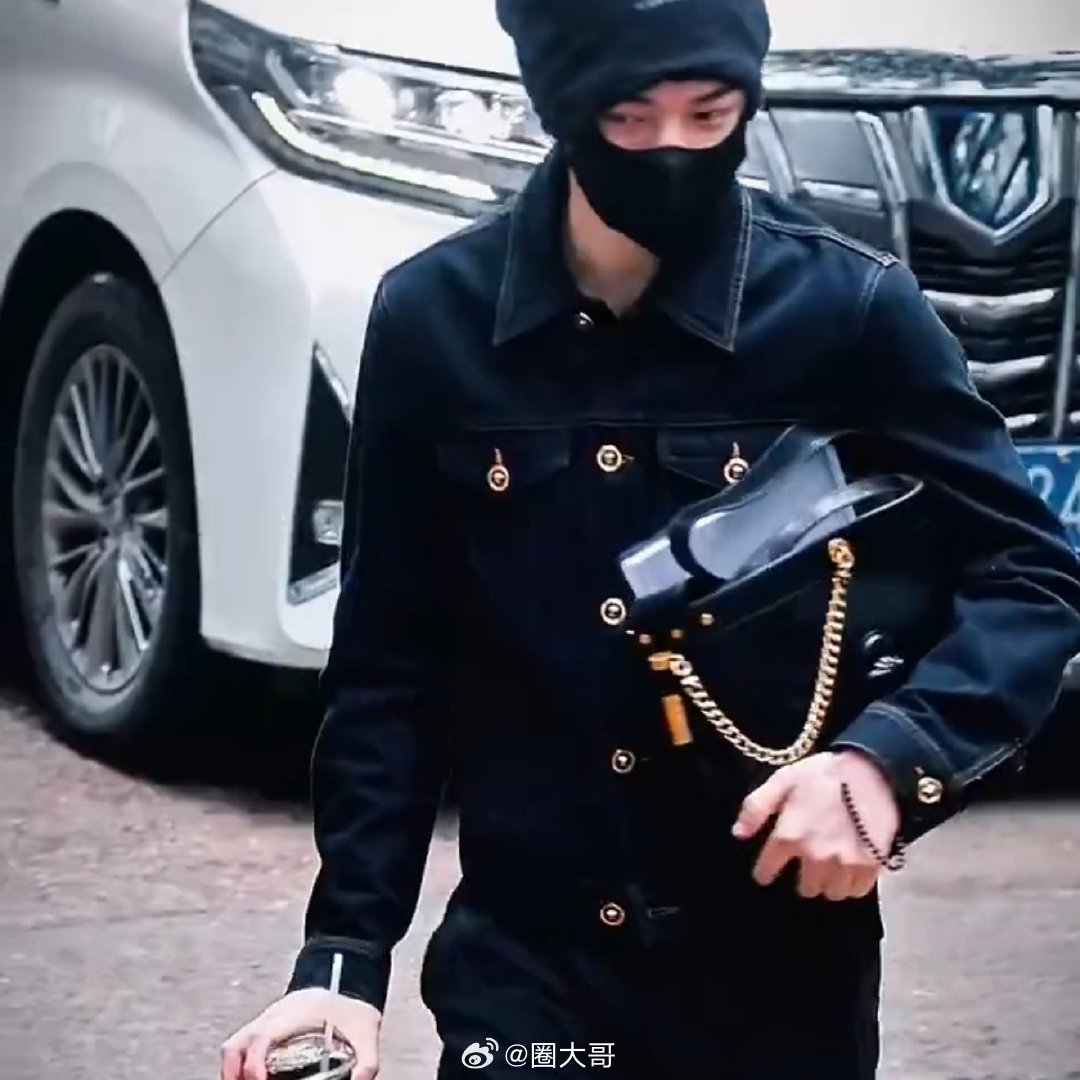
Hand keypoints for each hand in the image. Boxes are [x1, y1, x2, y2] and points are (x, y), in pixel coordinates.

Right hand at [220, 988, 381, 1079]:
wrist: (344, 978)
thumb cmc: (351, 1006)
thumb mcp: (366, 1030)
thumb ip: (366, 1062)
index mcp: (293, 1014)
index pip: (261, 1037)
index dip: (254, 1063)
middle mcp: (271, 1018)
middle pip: (235, 1046)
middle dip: (234, 1073)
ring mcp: (264, 1023)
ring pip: (233, 1048)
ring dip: (234, 1072)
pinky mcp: (263, 1032)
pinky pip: (239, 1050)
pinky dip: (238, 1068)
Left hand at [731, 750, 899, 900]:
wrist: (871, 770)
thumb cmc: (822, 773)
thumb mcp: (782, 780)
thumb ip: (756, 807)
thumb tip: (738, 834)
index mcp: (790, 836)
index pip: (768, 868)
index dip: (765, 871)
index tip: (765, 873)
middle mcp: (816, 856)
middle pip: (806, 888)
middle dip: (803, 878)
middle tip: (807, 864)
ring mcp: (845, 864)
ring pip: (832, 892)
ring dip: (828, 883)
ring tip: (829, 869)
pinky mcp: (871, 865)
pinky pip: (857, 890)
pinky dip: (851, 884)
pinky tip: (849, 870)